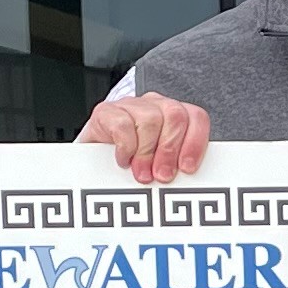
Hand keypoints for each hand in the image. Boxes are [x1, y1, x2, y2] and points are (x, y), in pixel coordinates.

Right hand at [84, 93, 212, 184]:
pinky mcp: (106, 112)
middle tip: (161, 176)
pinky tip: (123, 160)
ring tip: (141, 173)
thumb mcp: (160, 167)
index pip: (196, 117)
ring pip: (150, 119)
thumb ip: (176, 166)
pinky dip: (125, 147)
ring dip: (147, 152)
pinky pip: (122, 124)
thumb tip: (187, 181)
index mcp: (173, 116)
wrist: (92, 165)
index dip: (195, 142)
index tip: (187, 168)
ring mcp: (130, 106)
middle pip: (175, 116)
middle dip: (169, 150)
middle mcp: (154, 106)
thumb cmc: (132, 167)